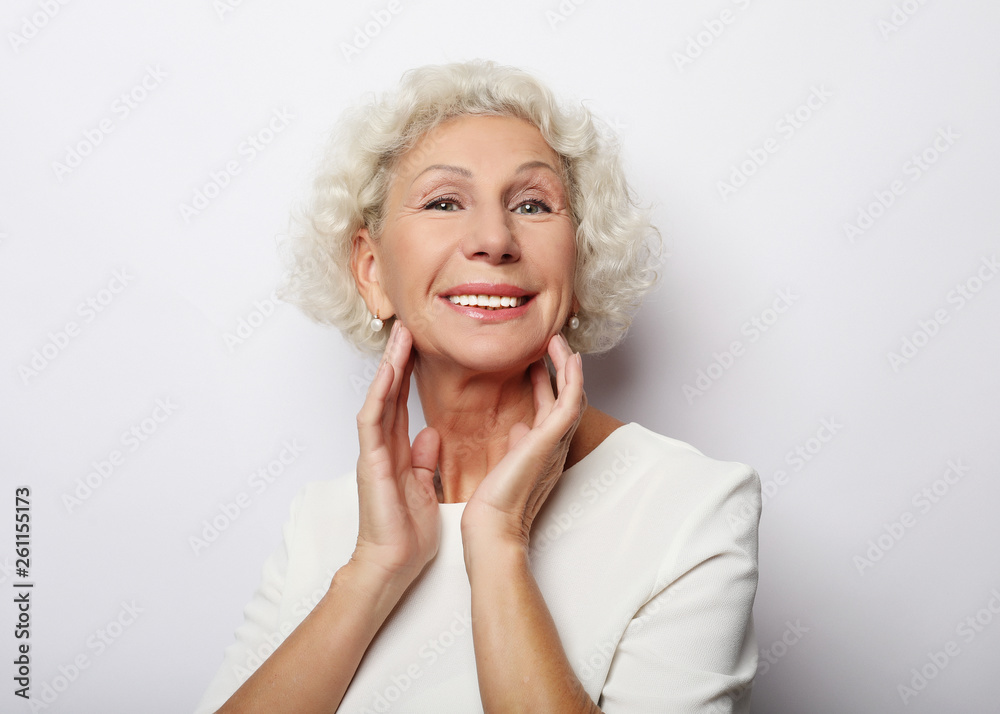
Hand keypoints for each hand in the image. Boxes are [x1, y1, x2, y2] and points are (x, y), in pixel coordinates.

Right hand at [352, 321, 440, 583]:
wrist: (392, 564)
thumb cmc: (406, 533)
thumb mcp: (424, 487)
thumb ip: (425, 459)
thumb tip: (431, 434)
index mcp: (397, 452)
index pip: (402, 404)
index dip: (408, 375)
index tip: (419, 347)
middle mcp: (382, 447)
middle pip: (388, 394)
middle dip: (397, 360)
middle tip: (407, 328)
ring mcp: (373, 453)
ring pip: (378, 400)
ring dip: (388, 368)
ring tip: (398, 338)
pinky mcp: (370, 463)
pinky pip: (372, 423)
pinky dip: (378, 397)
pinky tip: (385, 375)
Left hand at [461, 333, 585, 550]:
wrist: (492, 527)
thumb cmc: (493, 505)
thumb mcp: (506, 465)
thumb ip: (516, 445)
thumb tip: (519, 427)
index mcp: (542, 451)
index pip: (549, 410)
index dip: (546, 384)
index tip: (535, 363)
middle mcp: (554, 446)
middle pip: (565, 398)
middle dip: (560, 369)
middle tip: (551, 342)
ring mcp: (556, 442)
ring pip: (572, 395)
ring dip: (567, 365)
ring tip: (557, 340)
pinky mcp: (551, 439)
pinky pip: (570, 400)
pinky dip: (572, 377)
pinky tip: (568, 356)